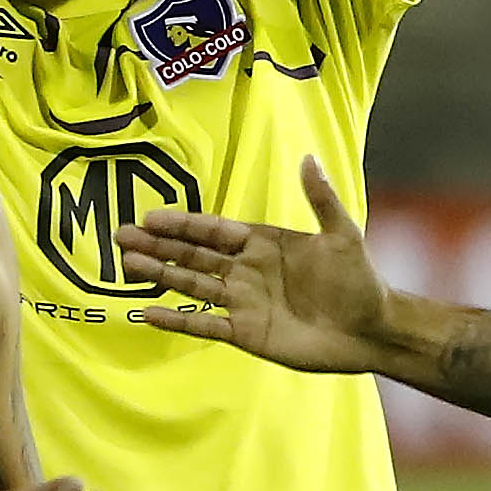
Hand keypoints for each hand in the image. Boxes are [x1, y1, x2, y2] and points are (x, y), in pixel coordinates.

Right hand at [119, 161, 398, 373]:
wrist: (370, 329)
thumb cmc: (360, 280)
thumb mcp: (342, 235)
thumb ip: (321, 199)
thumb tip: (309, 156)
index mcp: (264, 243)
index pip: (214, 231)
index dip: (183, 224)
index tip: (151, 216)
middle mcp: (247, 270)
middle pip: (194, 255)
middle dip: (158, 245)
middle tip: (120, 235)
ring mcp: (243, 302)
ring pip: (192, 285)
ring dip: (160, 275)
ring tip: (126, 264)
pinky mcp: (246, 333)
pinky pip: (204, 325)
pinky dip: (176, 320)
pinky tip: (147, 313)